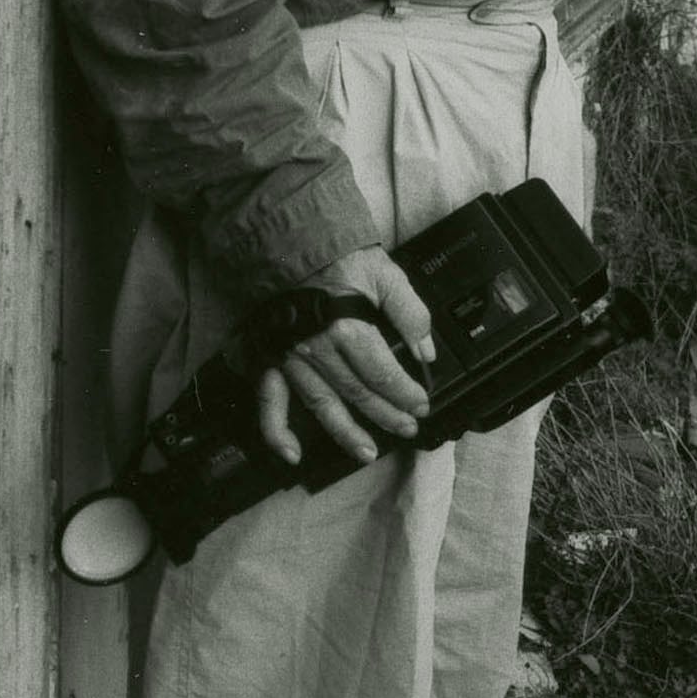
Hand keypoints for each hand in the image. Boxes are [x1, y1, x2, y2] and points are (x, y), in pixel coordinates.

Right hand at [255, 243, 437, 468]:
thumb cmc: (339, 258)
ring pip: (321, 404)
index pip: (383, 373)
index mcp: (348, 327)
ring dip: (345, 432)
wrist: (293, 243)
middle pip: (357, 393)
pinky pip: (269, 401)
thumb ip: (410, 313)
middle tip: (407, 427)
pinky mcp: (271, 359)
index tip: (421, 404)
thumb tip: (427, 351)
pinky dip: (277, 431)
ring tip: (366, 452)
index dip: (405, 393)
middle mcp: (317, 348)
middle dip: (386, 414)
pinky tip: (292, 453)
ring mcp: (291, 357)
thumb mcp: (386, 275)